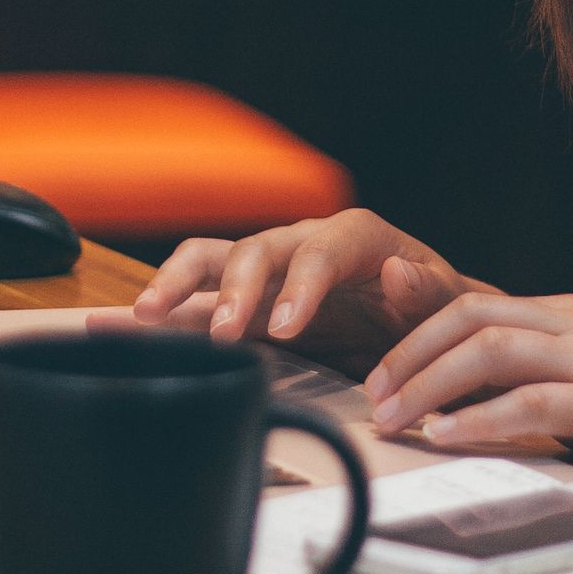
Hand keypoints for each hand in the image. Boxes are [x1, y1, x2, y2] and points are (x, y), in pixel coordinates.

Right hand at [130, 206, 472, 366]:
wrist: (426, 328)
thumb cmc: (438, 311)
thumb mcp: (451, 303)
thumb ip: (429, 291)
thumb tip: (398, 273)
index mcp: (356, 239)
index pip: (322, 250)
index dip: (301, 286)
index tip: (288, 328)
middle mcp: (303, 245)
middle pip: (254, 250)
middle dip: (233, 290)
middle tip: (220, 334)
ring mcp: (270, 274)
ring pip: (210, 262)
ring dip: (174, 287)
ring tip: (140, 320)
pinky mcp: (248, 304)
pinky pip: (198, 300)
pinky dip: (162, 311)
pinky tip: (120, 327)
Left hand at [363, 289, 572, 497]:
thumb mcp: (572, 386)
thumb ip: (518, 379)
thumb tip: (440, 397)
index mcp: (564, 314)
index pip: (472, 306)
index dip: (415, 338)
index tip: (378, 379)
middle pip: (473, 320)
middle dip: (412, 357)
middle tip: (374, 400)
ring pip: (494, 351)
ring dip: (433, 387)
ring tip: (397, 420)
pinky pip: (532, 401)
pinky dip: (481, 418)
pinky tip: (448, 436)